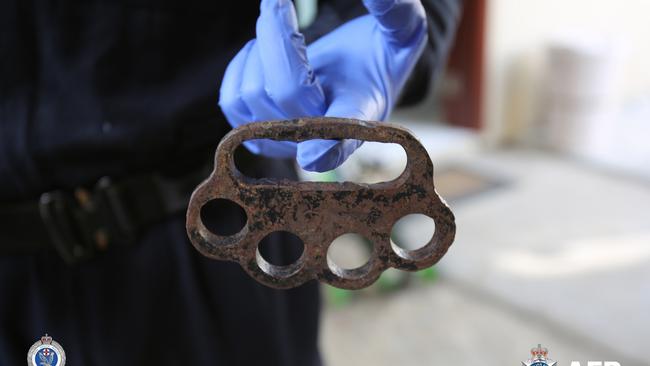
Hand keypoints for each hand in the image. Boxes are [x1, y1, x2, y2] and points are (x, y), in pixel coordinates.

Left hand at [219, 0, 427, 171]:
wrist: (356, 76)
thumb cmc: (379, 56)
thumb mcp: (402, 33)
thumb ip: (397, 13)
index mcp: (359, 115)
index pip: (342, 136)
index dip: (327, 149)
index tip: (312, 155)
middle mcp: (321, 137)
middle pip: (282, 90)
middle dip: (275, 36)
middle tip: (279, 1)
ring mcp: (286, 141)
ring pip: (250, 94)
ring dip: (258, 50)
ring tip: (277, 30)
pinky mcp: (259, 135)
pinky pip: (231, 101)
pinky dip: (240, 67)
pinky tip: (262, 53)